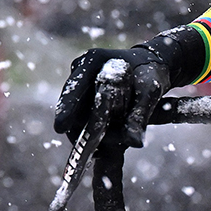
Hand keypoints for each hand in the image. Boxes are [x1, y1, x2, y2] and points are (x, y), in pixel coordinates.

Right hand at [54, 25, 210, 148]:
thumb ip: (140, 116)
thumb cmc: (150, 74)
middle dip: (77, 127)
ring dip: (85, 130)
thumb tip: (135, 143)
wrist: (150, 67)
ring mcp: (80, 83)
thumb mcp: (149, 93)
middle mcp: (82, 69)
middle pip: (71, 103)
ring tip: (98, 149)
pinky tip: (100, 142)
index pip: (75, 86)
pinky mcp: (82, 95)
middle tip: (84, 150)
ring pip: (75, 112)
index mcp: (94, 60)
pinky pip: (81, 115)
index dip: (67, 108)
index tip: (60, 127)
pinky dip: (90, 128)